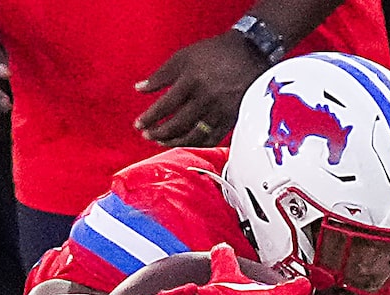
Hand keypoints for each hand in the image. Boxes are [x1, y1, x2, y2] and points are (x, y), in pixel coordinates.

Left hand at [134, 33, 264, 145]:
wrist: (250, 54)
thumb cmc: (215, 53)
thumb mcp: (184, 56)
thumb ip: (161, 74)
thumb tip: (139, 88)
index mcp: (192, 80)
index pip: (166, 105)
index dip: (150, 117)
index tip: (139, 124)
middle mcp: (205, 99)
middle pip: (178, 124)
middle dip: (160, 133)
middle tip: (147, 136)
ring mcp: (219, 112)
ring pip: (194, 135)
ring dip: (175, 142)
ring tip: (162, 142)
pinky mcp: (230, 120)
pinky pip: (211, 139)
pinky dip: (196, 144)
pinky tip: (186, 143)